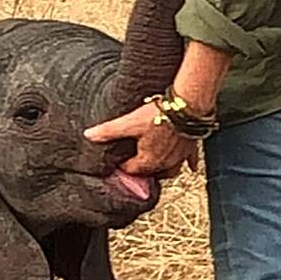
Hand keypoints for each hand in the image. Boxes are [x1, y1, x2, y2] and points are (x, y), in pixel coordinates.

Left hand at [84, 105, 200, 177]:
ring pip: (171, 171)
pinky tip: (189, 167)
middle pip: (151, 173)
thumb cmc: (160, 114)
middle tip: (136, 164)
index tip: (118, 162)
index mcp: (149, 160)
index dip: (123, 165)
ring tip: (157, 166)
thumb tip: (88, 135)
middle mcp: (165, 163)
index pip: (132, 170)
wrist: (186, 106)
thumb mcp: (129, 122)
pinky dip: (188, 164)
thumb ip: (109, 131)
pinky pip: (190, 161)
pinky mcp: (191, 148)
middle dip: (143, 170)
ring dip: (163, 170)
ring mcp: (180, 157)